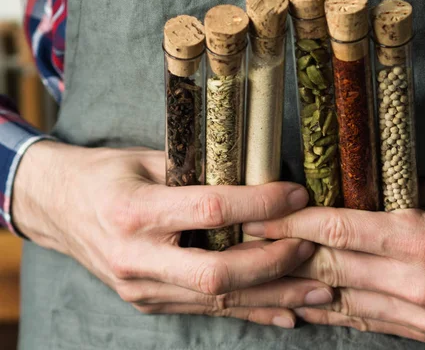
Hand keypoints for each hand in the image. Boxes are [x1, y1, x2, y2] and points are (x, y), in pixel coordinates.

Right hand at [12, 140, 332, 327]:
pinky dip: (250, 310)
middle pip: (217, 272)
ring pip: (217, 299)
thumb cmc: (106, 174)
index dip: (259, 203)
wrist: (58, 207)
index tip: (296, 193)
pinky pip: (206, 308)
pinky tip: (286, 311)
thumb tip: (258, 176)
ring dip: (273, 294)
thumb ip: (199, 170)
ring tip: (320, 287)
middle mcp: (136, 257)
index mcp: (134, 212)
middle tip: (311, 244)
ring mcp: (141, 287)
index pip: (209, 210)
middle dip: (273, 261)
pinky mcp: (149, 300)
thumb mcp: (148, 159)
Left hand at [243, 180, 424, 340]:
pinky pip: (363, 320)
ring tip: (262, 269)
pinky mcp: (424, 333)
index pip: (338, 230)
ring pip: (340, 298)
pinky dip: (329, 308)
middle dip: (283, 253)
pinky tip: (302, 298)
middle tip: (247, 240)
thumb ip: (385, 194)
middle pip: (331, 267)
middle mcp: (417, 282)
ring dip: (298, 284)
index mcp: (420, 237)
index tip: (258, 217)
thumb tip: (335, 191)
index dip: (292, 224)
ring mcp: (421, 315)